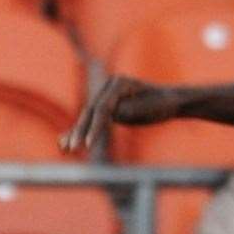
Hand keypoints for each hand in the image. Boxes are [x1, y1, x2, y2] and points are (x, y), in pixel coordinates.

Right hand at [60, 76, 182, 153]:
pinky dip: (81, 132)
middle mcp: (109, 87)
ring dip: (75, 133)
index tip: (89, 144)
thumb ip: (130, 109)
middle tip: (72, 148)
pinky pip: (92, 121)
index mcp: (119, 84)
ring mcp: (106, 97)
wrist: (169, 101)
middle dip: (81, 131)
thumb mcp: (149, 107)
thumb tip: (114, 113)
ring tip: (65, 149)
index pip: (102, 108)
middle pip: (91, 111)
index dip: (94, 127)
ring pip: (88, 117)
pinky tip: (65, 142)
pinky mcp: (107, 109)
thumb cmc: (162, 103)